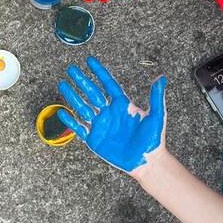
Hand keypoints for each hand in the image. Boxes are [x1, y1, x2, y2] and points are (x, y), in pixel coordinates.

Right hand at [57, 57, 166, 172]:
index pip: (108, 84)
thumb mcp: (156, 116)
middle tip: (71, 69)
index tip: (90, 61)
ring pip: (82, 107)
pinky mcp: (95, 140)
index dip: (99, 72)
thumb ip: (156, 97)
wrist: (147, 162)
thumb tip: (161, 78)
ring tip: (62, 84)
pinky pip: (79, 128)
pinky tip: (62, 112)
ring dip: (72, 96)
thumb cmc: (153, 139)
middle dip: (81, 81)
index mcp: (122, 105)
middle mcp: (109, 113)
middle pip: (92, 93)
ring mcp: (101, 126)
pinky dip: (70, 121)